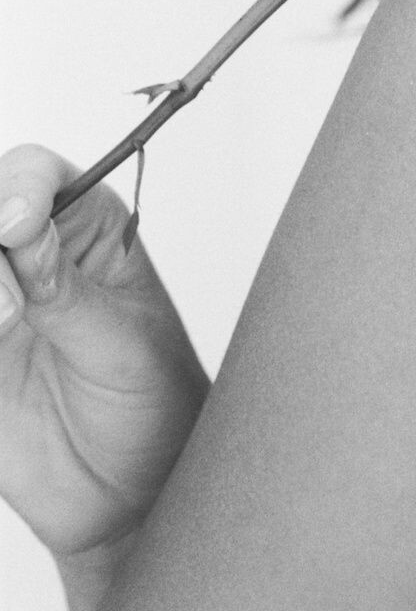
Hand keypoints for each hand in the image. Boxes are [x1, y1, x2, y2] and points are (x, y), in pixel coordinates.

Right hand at [0, 145, 208, 565]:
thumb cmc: (151, 402)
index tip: (15, 228)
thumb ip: (65, 291)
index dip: (18, 187)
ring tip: (1, 331)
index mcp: (84, 225)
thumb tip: (24, 233)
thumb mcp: (121, 343)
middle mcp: (28, 251)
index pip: (35, 173)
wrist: (130, 491)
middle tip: (8, 311)